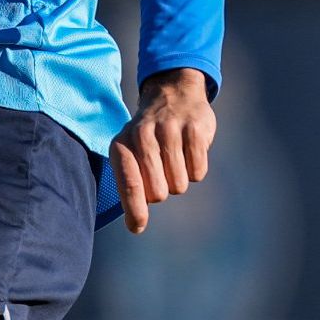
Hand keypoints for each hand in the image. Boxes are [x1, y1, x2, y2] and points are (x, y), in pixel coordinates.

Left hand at [109, 67, 216, 234]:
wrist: (173, 93)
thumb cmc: (149, 135)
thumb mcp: (130, 152)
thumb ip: (130, 185)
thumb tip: (135, 227)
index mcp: (122, 144)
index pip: (128, 184)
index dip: (134, 209)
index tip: (138, 227)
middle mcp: (142, 135)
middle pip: (157, 192)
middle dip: (162, 189)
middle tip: (162, 170)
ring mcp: (170, 130)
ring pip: (179, 185)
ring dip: (179, 178)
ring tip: (175, 156)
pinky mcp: (195, 129)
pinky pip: (198, 172)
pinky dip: (196, 168)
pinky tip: (190, 150)